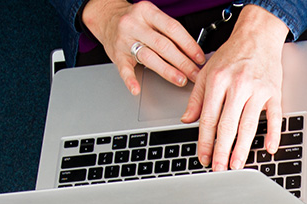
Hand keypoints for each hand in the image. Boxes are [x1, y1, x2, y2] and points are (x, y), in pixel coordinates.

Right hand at [81, 0, 204, 95]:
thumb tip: (193, 53)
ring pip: (149, 57)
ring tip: (181, 80)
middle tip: (195, 74)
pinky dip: (130, 80)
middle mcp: (135, 24)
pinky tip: (136, 88)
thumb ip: (169, 32)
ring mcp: (124, 40)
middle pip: (163, 45)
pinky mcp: (116, 54)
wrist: (106, 18)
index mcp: (147, 12)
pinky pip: (124, 69)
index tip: (199, 58)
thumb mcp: (152, 18)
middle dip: (183, 62)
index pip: (172, 28)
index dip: (189, 44)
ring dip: (167, 71)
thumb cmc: (135, 21)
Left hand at [181, 5, 288, 168]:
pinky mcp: (274, 92)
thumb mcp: (208, 71)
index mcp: (218, 81)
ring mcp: (257, 89)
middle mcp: (237, 85)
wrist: (258, 35)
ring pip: (248, 124)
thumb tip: (188, 120)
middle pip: (227, 125)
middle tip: (218, 168)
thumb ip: (197, 97)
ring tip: (236, 165)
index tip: (204, 157)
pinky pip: (274, 117)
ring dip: (242, 148)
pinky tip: (269, 148)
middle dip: (221, 150)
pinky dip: (273, 133)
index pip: (209, 117)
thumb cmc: (233, 54)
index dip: (205, 141)